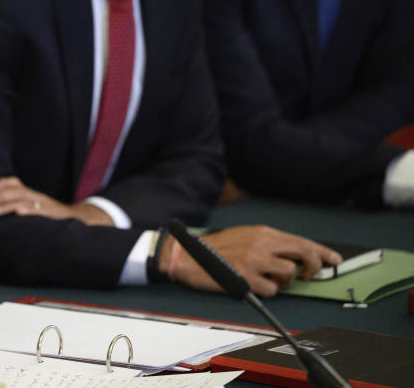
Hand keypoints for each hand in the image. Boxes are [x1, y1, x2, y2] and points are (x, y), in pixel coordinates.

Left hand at [0, 177, 114, 225]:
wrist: (78, 222)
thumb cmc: (49, 217)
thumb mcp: (34, 209)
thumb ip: (18, 206)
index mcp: (31, 194)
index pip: (15, 183)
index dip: (2, 183)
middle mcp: (36, 197)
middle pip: (16, 192)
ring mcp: (44, 205)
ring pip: (23, 201)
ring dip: (5, 206)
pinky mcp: (52, 216)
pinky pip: (39, 212)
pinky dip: (28, 211)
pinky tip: (18, 213)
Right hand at [165, 225, 342, 296]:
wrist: (188, 255)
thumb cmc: (217, 248)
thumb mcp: (246, 236)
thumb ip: (270, 243)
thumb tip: (295, 255)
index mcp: (263, 233)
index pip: (301, 241)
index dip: (321, 252)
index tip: (335, 259)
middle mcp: (262, 245)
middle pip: (303, 254)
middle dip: (312, 267)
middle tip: (308, 275)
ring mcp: (254, 262)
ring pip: (290, 274)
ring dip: (286, 282)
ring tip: (272, 280)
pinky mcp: (246, 279)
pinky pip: (272, 291)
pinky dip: (268, 291)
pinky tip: (256, 285)